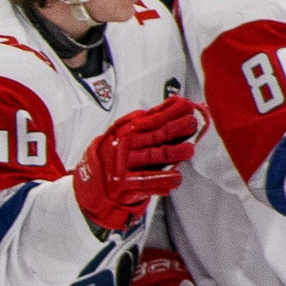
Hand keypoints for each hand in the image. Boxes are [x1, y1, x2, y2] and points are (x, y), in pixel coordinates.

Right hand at [73, 97, 203, 233]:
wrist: (94, 182)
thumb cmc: (117, 154)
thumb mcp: (127, 132)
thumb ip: (150, 118)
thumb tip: (175, 102)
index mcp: (128, 131)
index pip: (154, 119)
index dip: (171, 112)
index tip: (188, 106)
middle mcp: (126, 146)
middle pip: (155, 136)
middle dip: (175, 128)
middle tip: (191, 123)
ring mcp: (125, 165)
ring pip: (153, 157)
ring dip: (172, 153)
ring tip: (189, 149)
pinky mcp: (125, 183)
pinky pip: (146, 182)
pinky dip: (162, 180)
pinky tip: (176, 178)